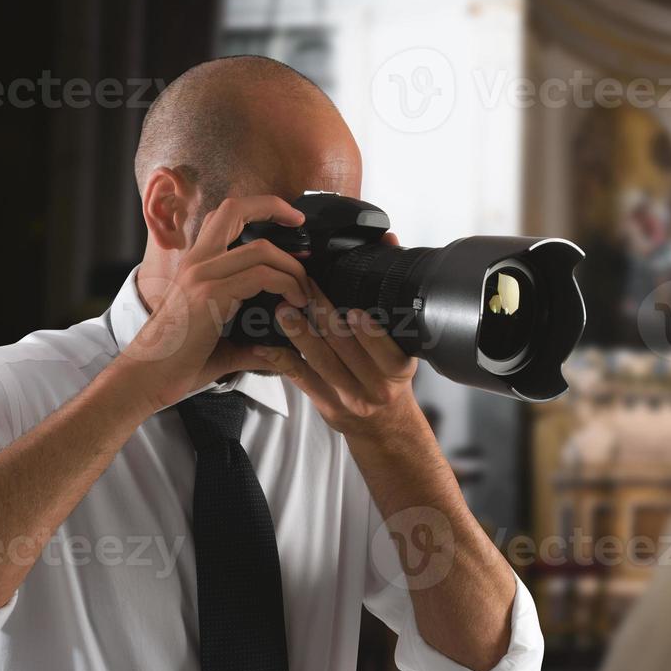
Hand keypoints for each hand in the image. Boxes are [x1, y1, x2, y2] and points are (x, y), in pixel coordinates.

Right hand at [115, 196, 308, 413]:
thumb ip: (250, 342)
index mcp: (196, 265)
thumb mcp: (219, 342)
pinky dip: (287, 284)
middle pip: (234, 209)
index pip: (224, 217)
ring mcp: (201, 275)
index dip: (258, 208)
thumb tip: (278, 350)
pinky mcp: (209, 295)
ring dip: (293, 267)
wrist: (146, 378)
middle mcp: (196, 262)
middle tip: (300, 225)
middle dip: (273, 208)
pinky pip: (260, 275)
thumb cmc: (177, 362)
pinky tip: (294, 302)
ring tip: (304, 291)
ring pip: (260, 248)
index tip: (289, 220)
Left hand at [255, 234, 421, 435]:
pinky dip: (281, 361)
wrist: (385, 428)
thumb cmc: (392, 377)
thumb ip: (392, 292)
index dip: (370, 333)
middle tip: (304, 291)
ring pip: (320, 362)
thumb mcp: (405, 344)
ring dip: (300, 334)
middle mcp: (374, 386)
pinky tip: (264, 345)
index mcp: (398, 369)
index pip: (385, 349)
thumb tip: (388, 241)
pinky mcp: (325, 405)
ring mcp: (348, 397)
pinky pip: (300, 380)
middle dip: (325, 318)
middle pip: (348, 349)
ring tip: (283, 310)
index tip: (354, 311)